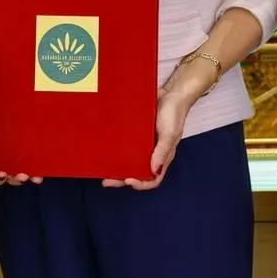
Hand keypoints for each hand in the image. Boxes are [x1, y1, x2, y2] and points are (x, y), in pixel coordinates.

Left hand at [104, 73, 196, 191]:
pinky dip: (116, 150)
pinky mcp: (135, 134)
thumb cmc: (174, 113)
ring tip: (102, 169)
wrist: (170, 93)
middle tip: (107, 181)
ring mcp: (143, 144)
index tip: (128, 181)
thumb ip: (163, 151)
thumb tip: (154, 170)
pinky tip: (105, 150)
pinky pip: (125, 145)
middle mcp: (152, 153)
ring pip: (129, 161)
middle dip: (121, 179)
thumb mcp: (170, 133)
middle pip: (137, 172)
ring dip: (117, 167)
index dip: (141, 184)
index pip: (153, 178)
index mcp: (162, 157)